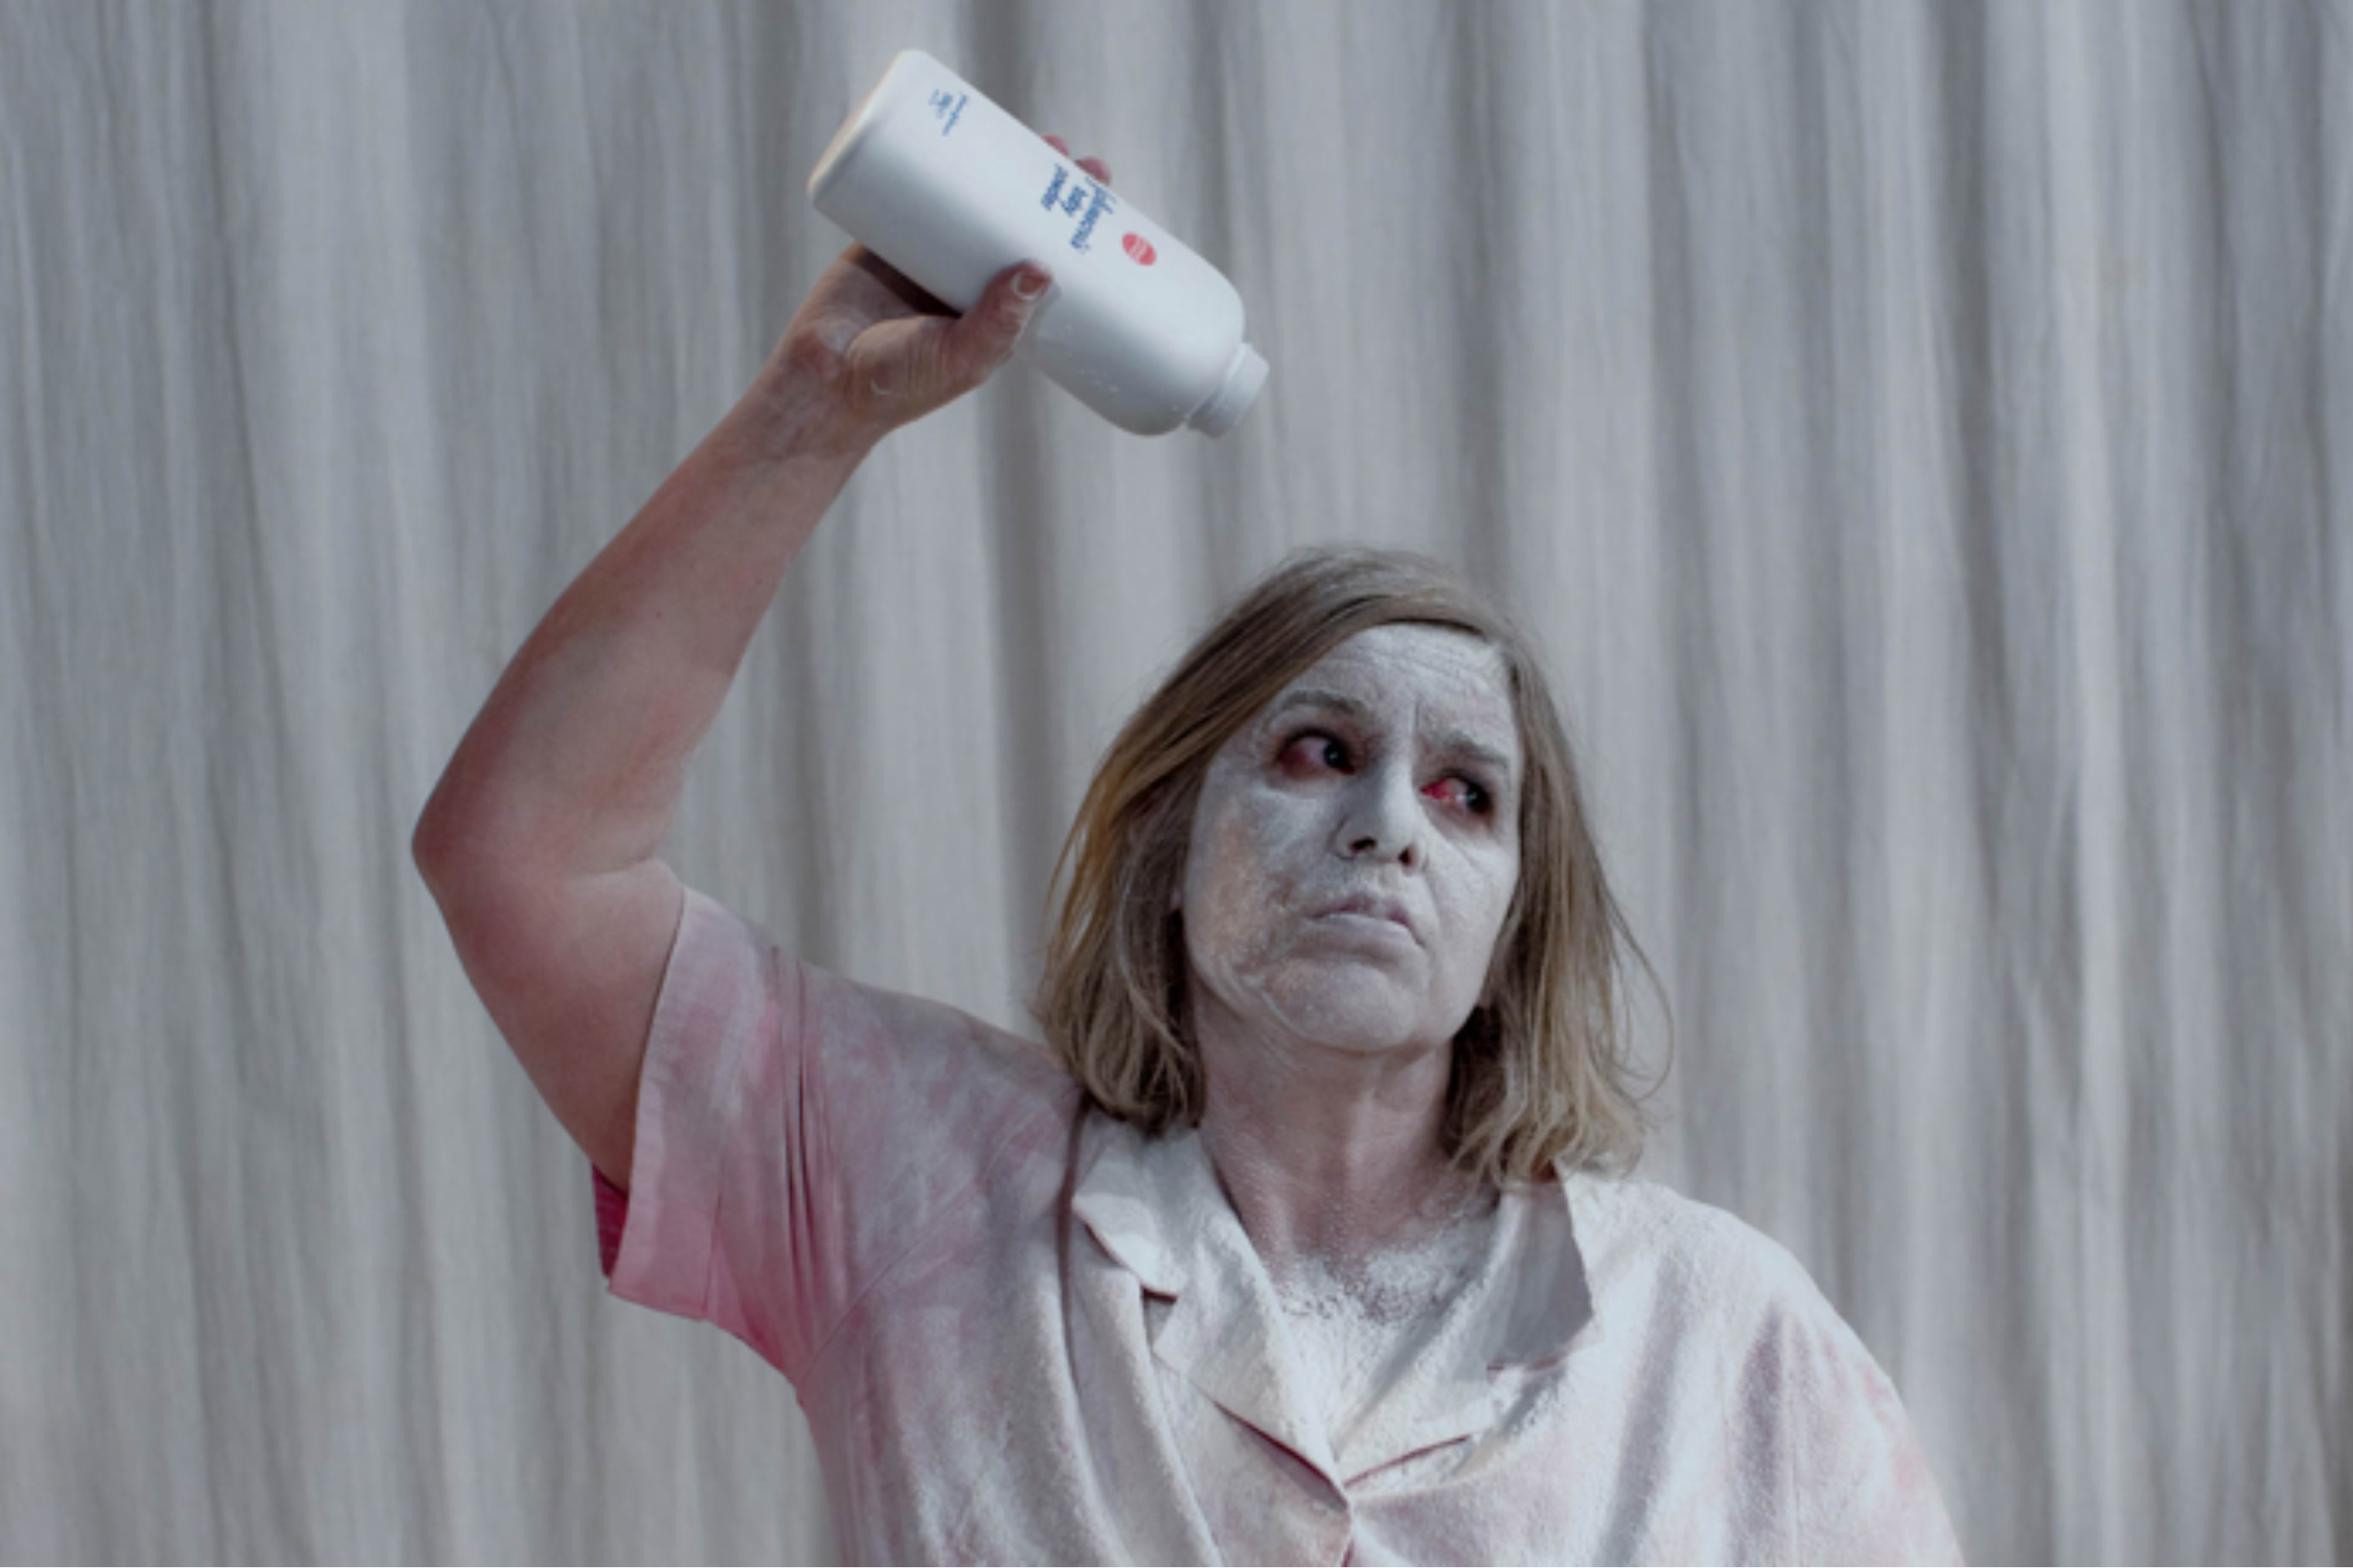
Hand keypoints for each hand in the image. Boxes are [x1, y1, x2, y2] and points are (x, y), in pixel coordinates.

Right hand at [762, 135, 1113, 457]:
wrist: (821, 382)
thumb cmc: (899, 385)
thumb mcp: (961, 358)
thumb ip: (999, 322)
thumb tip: (1043, 268)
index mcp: (999, 313)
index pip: (1048, 263)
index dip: (1074, 233)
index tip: (1102, 202)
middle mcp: (970, 280)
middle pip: (1018, 222)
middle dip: (1046, 188)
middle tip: (1072, 158)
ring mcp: (929, 253)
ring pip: (975, 199)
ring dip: (1004, 165)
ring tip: (1035, 137)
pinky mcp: (887, 232)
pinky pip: (918, 187)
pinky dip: (938, 159)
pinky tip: (962, 130)